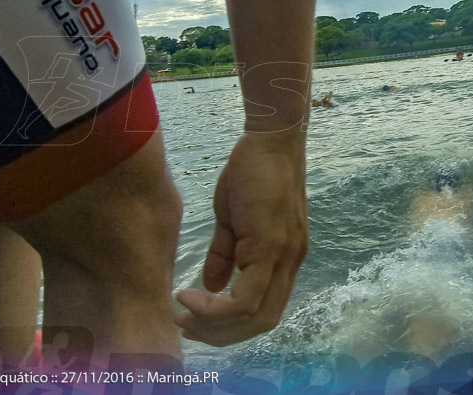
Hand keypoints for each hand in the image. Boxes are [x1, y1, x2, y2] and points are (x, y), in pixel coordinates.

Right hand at [174, 132, 308, 345]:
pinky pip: (247, 298)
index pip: (263, 311)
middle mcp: (289, 263)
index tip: (194, 319)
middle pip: (261, 323)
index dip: (229, 326)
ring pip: (255, 317)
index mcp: (283, 259)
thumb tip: (211, 286)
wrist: (271, 138)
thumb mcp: (234, 219)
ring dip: (215, 326)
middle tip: (185, 326)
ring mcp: (284, 256)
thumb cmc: (253, 171)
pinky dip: (216, 308)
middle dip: (220, 335)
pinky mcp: (271, 246)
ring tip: (183, 314)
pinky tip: (190, 295)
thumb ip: (225, 254)